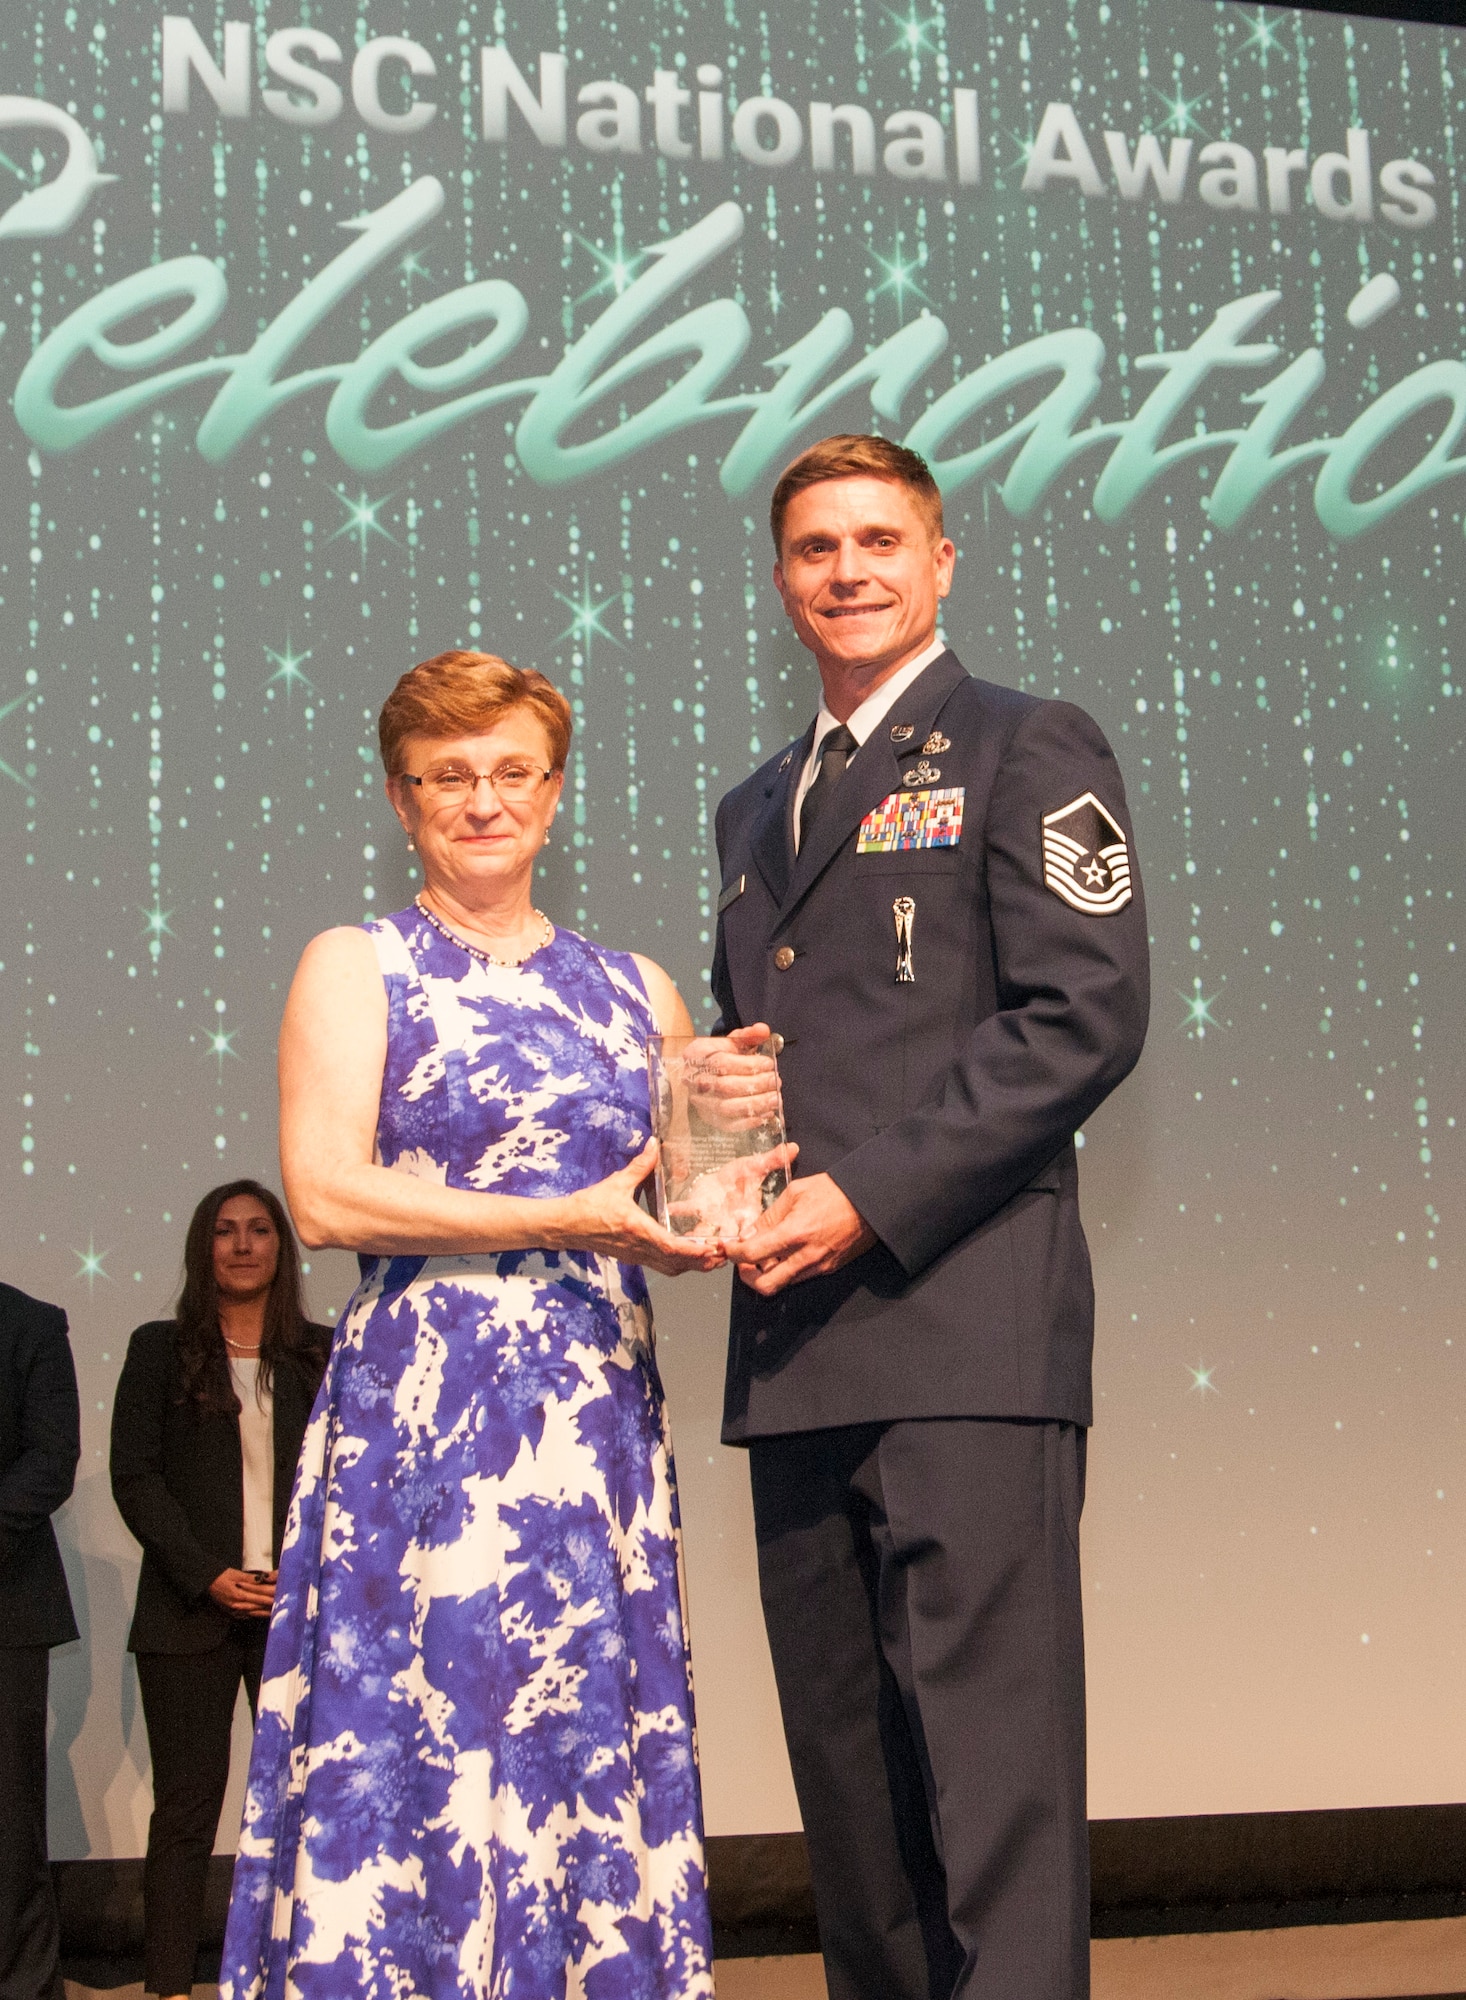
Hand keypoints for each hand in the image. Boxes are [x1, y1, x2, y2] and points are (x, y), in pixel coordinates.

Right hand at [208, 1568, 275, 1617]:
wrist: (208, 1582)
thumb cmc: (223, 1576)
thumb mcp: (238, 1574)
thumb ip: (253, 1579)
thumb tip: (266, 1578)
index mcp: (239, 1595)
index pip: (259, 1595)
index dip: (271, 1595)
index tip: (281, 1594)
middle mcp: (237, 1605)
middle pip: (258, 1605)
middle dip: (271, 1604)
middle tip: (283, 1603)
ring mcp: (234, 1611)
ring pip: (254, 1613)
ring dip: (266, 1612)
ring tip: (277, 1610)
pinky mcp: (232, 1613)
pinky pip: (247, 1616)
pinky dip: (257, 1614)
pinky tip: (264, 1614)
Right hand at [556, 1140, 728, 1275]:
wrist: (566, 1226)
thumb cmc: (589, 1206)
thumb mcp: (616, 1183)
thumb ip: (639, 1165)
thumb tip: (654, 1144)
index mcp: (637, 1229)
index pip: (671, 1247)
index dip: (694, 1251)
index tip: (712, 1249)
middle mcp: (639, 1247)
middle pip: (677, 1264)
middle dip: (702, 1262)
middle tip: (723, 1254)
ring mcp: (636, 1255)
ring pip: (670, 1268)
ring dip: (692, 1266)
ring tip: (712, 1257)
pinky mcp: (633, 1256)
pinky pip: (661, 1265)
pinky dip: (678, 1264)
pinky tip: (688, 1255)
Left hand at [666, 1141, 798, 1243]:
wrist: (731, 1174)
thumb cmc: (744, 1175)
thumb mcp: (759, 1167)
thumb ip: (773, 1160)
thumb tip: (792, 1148)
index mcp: (748, 1217)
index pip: (748, 1235)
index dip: (743, 1243)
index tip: (735, 1246)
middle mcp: (731, 1222)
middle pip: (725, 1242)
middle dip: (716, 1249)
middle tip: (706, 1251)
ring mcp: (714, 1217)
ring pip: (705, 1233)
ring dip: (696, 1238)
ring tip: (686, 1241)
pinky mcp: (699, 1206)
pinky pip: (687, 1209)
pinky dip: (678, 1209)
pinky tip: (670, 1209)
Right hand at [680, 1022, 782, 1132]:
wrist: (707, 1075)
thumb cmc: (723, 1056)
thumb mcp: (734, 1041)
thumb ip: (749, 1035)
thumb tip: (763, 1030)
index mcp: (696, 1055)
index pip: (721, 1062)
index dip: (748, 1065)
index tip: (769, 1064)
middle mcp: (693, 1080)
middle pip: (725, 1086)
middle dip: (756, 1085)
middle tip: (776, 1081)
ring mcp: (700, 1103)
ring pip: (727, 1108)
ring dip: (756, 1104)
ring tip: (776, 1098)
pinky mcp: (709, 1120)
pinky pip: (728, 1126)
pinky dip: (750, 1122)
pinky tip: (766, 1114)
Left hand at [733, 1173, 877, 1295]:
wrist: (870, 1202)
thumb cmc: (834, 1191)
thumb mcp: (796, 1192)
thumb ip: (770, 1215)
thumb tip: (750, 1232)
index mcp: (795, 1232)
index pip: (753, 1254)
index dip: (734, 1254)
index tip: (729, 1249)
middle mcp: (806, 1255)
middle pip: (765, 1284)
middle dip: (748, 1277)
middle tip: (743, 1262)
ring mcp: (818, 1266)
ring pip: (782, 1284)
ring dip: (767, 1274)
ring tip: (763, 1256)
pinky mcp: (828, 1268)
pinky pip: (799, 1277)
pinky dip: (785, 1271)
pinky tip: (784, 1255)